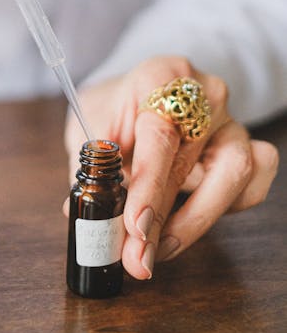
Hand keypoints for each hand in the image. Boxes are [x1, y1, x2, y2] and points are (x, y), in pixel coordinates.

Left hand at [64, 56, 278, 279]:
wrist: (134, 96)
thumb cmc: (113, 111)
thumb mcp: (91, 130)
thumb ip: (90, 170)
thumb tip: (79, 214)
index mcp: (160, 75)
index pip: (158, 134)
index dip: (147, 185)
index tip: (135, 226)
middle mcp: (204, 92)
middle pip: (192, 158)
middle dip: (163, 218)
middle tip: (138, 258)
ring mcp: (231, 118)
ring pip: (235, 172)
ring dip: (197, 220)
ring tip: (158, 249)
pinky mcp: (248, 144)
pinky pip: (253, 183)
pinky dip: (227, 210)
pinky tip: (189, 221)